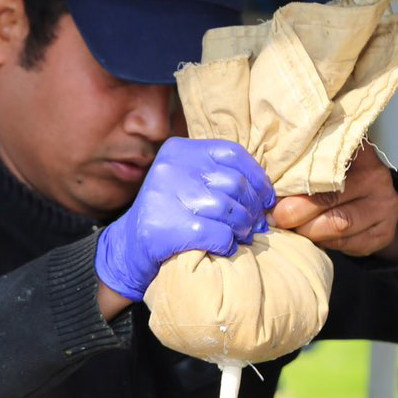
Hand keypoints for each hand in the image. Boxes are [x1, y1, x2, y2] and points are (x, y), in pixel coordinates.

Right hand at [95, 137, 275, 301]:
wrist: (129, 247)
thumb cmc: (170, 214)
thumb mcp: (189, 182)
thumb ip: (218, 177)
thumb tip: (266, 193)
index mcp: (180, 150)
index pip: (233, 153)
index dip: (258, 178)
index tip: (267, 199)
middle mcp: (171, 167)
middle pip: (234, 183)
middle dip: (252, 208)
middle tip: (256, 225)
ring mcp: (166, 196)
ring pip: (228, 209)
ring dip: (242, 227)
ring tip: (242, 235)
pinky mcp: (167, 226)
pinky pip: (218, 234)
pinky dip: (228, 243)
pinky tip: (225, 247)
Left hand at [269, 141, 397, 261]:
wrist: (380, 207)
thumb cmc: (343, 183)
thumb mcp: (330, 166)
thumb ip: (306, 167)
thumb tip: (266, 185)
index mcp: (358, 151)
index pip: (328, 157)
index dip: (297, 173)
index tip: (273, 185)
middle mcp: (376, 176)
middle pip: (330, 195)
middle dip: (296, 210)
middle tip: (275, 217)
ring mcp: (383, 207)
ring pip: (338, 223)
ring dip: (308, 230)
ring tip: (290, 229)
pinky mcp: (382, 233)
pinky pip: (346, 243)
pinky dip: (323, 242)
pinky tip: (310, 238)